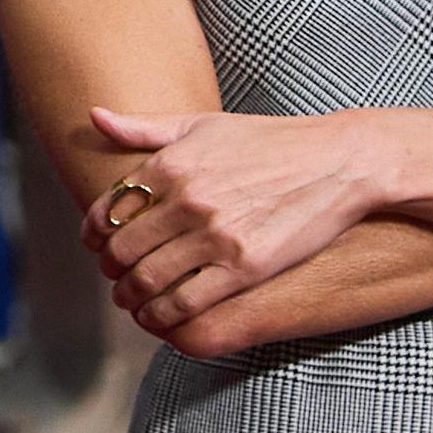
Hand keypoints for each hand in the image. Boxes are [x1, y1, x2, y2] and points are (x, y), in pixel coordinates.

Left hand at [82, 107, 385, 339]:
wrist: (339, 161)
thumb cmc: (269, 141)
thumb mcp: (203, 124)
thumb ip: (144, 126)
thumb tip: (94, 115)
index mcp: (170, 164)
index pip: (106, 210)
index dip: (93, 235)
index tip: (96, 246)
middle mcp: (187, 198)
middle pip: (122, 249)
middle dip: (109, 270)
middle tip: (113, 278)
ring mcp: (216, 234)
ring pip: (148, 280)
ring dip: (130, 297)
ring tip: (131, 301)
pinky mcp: (245, 266)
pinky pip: (186, 302)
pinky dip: (162, 316)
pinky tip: (159, 317)